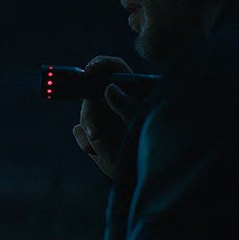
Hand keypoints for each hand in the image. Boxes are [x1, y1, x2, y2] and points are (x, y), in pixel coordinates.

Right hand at [72, 55, 140, 180]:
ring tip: (110, 155)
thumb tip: (109, 88)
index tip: (89, 71)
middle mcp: (115, 101)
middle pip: (91, 92)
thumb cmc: (157, 145)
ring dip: (92, 135)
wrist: (150, 175)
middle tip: (95, 135)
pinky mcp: (94, 136)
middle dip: (91, 114)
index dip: (100, 64)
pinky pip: (81, 134)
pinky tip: (105, 155)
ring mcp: (104, 118)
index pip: (114, 68)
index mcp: (132, 90)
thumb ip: (128, 106)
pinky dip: (88, 144)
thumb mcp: (145, 124)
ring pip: (85, 116)